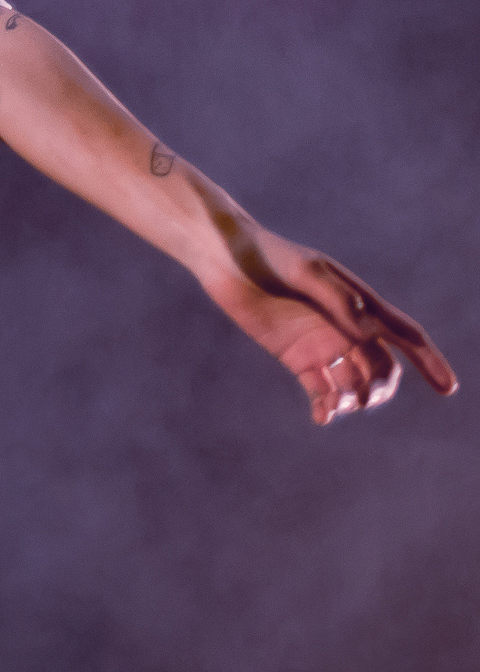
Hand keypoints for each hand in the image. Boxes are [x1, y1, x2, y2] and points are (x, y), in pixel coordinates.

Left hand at [197, 217, 457, 423]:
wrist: (224, 257)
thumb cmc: (268, 255)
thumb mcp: (304, 272)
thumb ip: (337, 299)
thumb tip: (368, 332)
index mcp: (358, 303)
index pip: (404, 335)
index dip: (428, 361)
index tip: (448, 388)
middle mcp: (346, 326)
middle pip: (381, 368)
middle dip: (380, 388)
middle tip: (361, 398)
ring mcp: (322, 344)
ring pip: (353, 383)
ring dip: (352, 400)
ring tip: (332, 407)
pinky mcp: (296, 357)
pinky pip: (320, 389)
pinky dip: (326, 406)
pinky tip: (321, 416)